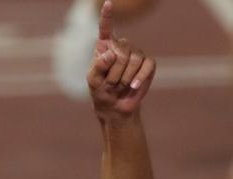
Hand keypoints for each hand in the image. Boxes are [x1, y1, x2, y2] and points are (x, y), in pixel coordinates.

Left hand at [88, 1, 155, 118]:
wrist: (115, 105)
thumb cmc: (100, 90)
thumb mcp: (92, 80)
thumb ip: (98, 67)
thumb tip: (110, 54)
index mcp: (105, 47)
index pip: (106, 28)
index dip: (107, 16)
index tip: (108, 3)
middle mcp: (122, 46)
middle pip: (122, 51)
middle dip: (115, 72)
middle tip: (110, 84)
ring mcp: (136, 53)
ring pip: (134, 59)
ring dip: (125, 78)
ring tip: (119, 86)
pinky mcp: (148, 64)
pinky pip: (147, 66)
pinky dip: (139, 78)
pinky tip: (133, 86)